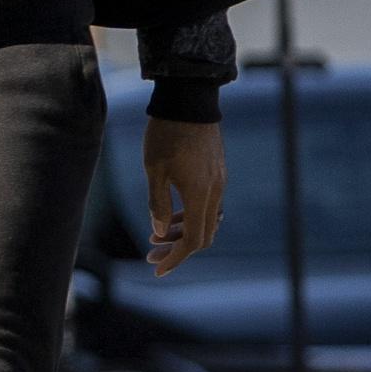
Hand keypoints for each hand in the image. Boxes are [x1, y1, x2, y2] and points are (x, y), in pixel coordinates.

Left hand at [144, 115, 225, 273]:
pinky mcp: (217, 173)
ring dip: (183, 232)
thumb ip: (157, 203)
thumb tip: (159, 232)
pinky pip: (208, 205)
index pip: (193, 240)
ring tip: (156, 236)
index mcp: (200, 195)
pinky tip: (171, 215)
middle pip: (203, 235)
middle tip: (151, 254)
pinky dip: (190, 216)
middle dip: (177, 250)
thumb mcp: (154, 170)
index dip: (176, 259)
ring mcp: (219, 182)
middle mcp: (215, 192)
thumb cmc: (166, 134)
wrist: (190, 102)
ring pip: (206, 220)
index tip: (157, 269)